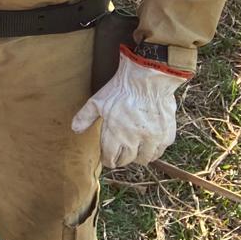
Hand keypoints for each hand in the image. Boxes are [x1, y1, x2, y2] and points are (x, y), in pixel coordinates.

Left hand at [71, 53, 186, 166]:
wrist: (148, 78)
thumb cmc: (120, 89)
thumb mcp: (98, 101)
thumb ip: (86, 117)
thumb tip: (74, 129)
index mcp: (115, 133)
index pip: (111, 157)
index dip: (108, 160)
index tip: (108, 159)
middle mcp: (134, 139)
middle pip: (127, 160)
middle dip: (121, 159)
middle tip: (120, 155)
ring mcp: (152, 138)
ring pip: (144, 159)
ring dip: (138, 157)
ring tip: (134, 150)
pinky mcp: (166, 135)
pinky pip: (159, 151)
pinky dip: (153, 150)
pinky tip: (148, 144)